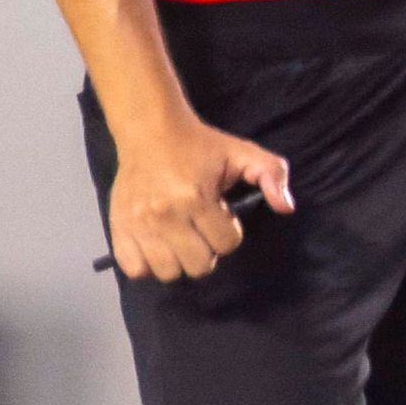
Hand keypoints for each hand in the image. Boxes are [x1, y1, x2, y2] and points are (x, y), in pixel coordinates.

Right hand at [105, 112, 291, 285]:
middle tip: (201, 231)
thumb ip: (272, 175)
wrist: (150, 132)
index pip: (227, 243)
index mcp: (196, 198)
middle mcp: (165, 216)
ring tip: (180, 240)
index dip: (230, 233)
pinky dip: (147, 265)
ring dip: (179, 261)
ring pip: (167, 272)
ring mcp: (138, 224)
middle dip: (208, 251)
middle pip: (198, 265)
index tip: (221, 216)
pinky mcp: (118, 227)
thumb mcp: (244, 153)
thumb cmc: (200, 146)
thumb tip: (286, 207)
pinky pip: (133, 269)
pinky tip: (158, 247)